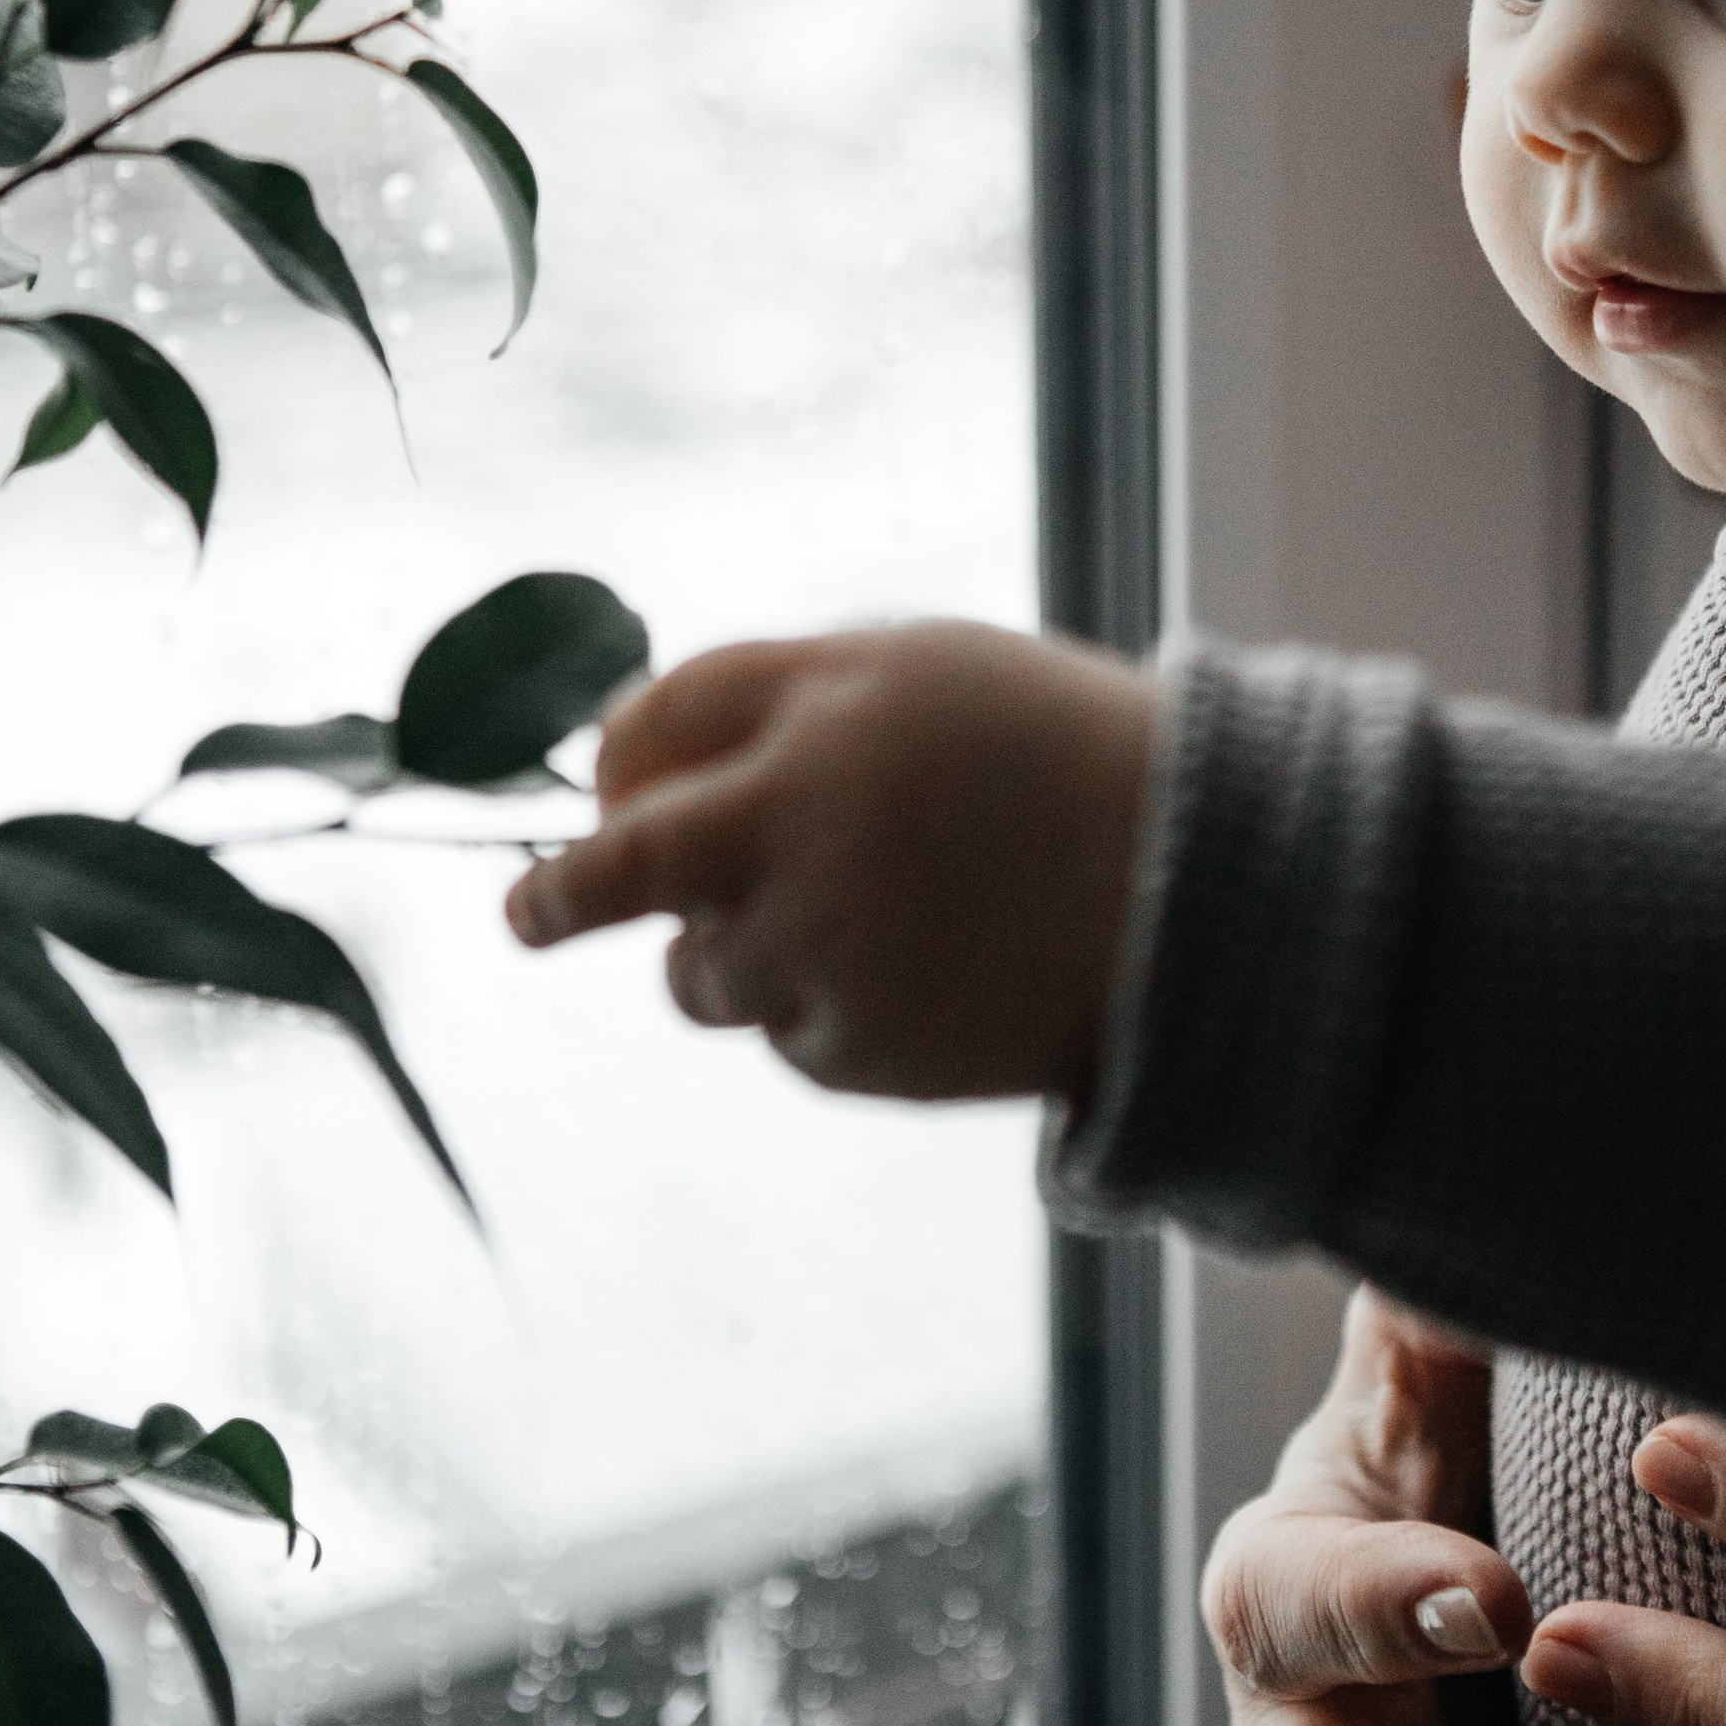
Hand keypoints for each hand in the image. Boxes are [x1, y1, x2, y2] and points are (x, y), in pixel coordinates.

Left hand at [502, 622, 1154, 1107]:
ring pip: (700, 974)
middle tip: (526, 915)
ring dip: (731, 951)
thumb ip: (769, 698)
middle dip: (559, 894)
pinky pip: (787, 1034)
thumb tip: (617, 761)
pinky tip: (922, 972)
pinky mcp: (858, 1055)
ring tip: (856, 919)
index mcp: (818, 723)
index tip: (602, 793)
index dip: (618, 761)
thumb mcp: (920, 671)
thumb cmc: (1054, 756)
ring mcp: (824, 957)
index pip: (650, 730)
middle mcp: (800, 839)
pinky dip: (822, 1006)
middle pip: (625, 868)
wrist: (1200, 896)